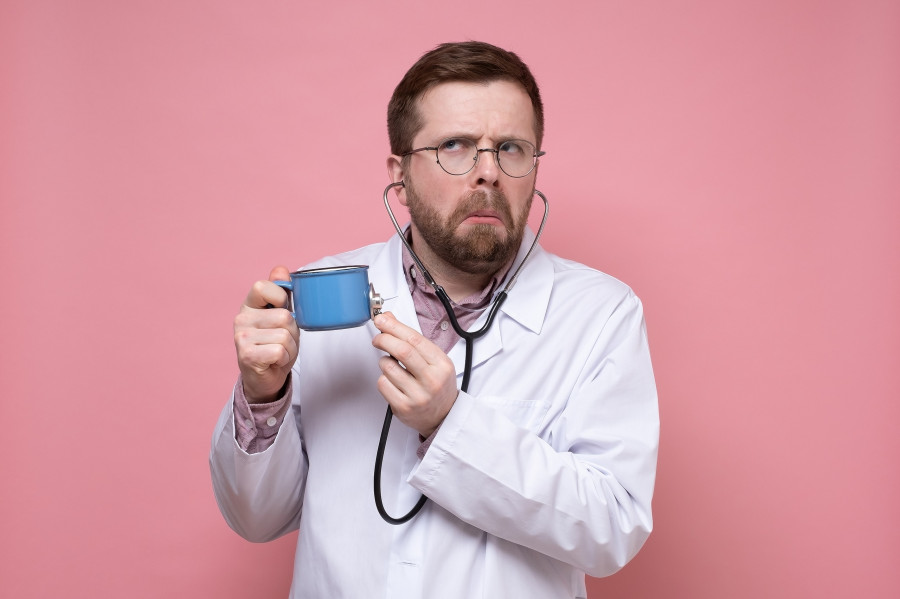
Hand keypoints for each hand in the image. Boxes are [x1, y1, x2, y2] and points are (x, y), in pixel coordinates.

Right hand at [233, 266, 299, 402]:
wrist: (265, 377)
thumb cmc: (275, 344)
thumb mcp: (282, 316)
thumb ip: (281, 293)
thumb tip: (281, 269)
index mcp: (249, 305)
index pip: (263, 286)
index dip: (281, 297)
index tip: (282, 310)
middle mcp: (241, 318)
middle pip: (284, 316)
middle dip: (292, 331)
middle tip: (282, 341)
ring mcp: (241, 337)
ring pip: (284, 335)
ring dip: (290, 347)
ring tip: (279, 352)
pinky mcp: (247, 356)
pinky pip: (280, 351)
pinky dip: (284, 358)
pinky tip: (274, 361)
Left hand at [372, 312, 458, 436]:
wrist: (443, 415)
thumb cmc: (437, 384)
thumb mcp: (433, 360)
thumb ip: (412, 339)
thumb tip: (389, 318)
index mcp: (442, 364)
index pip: (415, 339)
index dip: (394, 327)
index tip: (382, 320)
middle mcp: (432, 380)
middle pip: (402, 351)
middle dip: (384, 339)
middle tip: (378, 338)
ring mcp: (418, 396)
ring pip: (388, 367)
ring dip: (384, 361)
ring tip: (392, 365)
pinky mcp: (404, 407)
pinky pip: (383, 384)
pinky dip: (383, 378)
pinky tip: (392, 381)